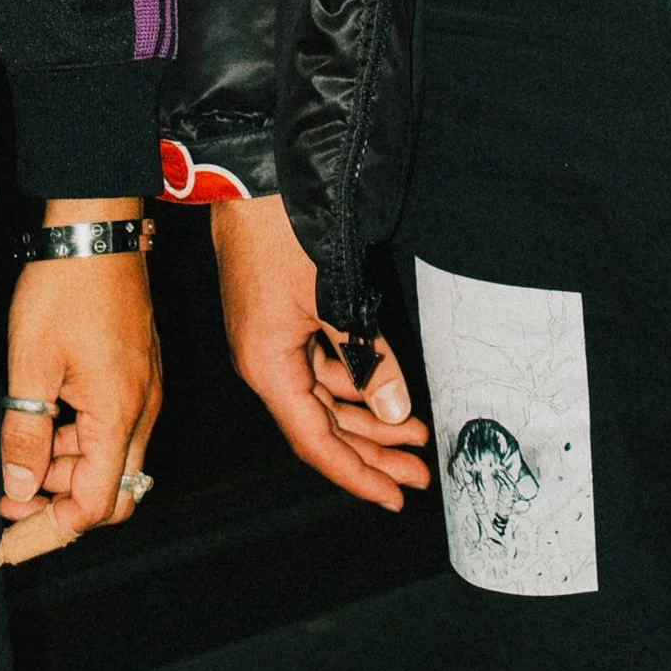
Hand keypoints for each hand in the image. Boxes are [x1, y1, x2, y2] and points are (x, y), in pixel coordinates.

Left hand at [0, 200, 162, 567]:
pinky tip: (40, 425)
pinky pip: (113, 431)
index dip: (48, 531)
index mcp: (119, 414)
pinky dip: (77, 443)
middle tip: (10, 504)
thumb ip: (25, 433)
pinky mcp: (137, 376)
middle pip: (112, 493)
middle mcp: (142, 411)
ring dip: (66, 473)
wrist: (97, 228)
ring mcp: (144, 393)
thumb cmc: (65, 286)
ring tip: (15, 457)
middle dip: (61, 508)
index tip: (7, 540)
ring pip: (111, 462)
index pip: (93, 505)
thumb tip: (19, 491)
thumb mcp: (29, 363)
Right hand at [212, 193, 430, 511]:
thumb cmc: (283, 232)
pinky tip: (386, 388)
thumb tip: (394, 411)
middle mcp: (265, 362)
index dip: (356, 474)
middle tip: (417, 471)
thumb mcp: (335, 299)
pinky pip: (321, 365)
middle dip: (372, 451)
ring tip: (413, 432)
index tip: (394, 496)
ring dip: (369, 416)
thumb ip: (369, 360)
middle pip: (322, 426)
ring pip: (324, 396)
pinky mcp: (282, 316)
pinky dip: (356, 380)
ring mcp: (272, 339)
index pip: (316, 442)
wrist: (253, 175)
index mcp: (267, 367)